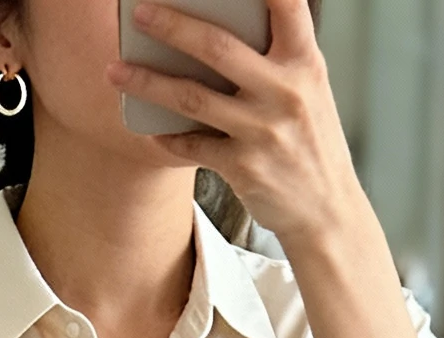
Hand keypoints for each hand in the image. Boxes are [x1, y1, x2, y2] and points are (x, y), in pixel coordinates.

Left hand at [109, 0, 366, 256]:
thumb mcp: (308, 89)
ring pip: (192, 97)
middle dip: (172, 26)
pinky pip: (193, 145)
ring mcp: (263, 131)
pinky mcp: (244, 167)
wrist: (327, 211)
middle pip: (217, 47)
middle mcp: (285, 91)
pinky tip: (151, 127)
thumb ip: (276, 57)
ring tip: (115, 71)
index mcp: (305, 62)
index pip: (286, 5)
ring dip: (148, 82)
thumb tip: (212, 31)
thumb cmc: (309, 140)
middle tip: (139, 13)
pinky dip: (168, 136)